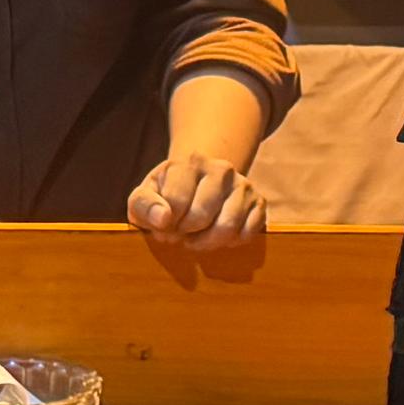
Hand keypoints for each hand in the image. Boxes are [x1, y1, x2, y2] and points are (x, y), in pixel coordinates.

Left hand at [129, 150, 265, 247]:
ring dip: (206, 243)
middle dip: (185, 233)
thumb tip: (163, 220)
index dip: (166, 223)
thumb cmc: (166, 191)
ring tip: (194, 239)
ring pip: (227, 227)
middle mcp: (221, 168)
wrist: (198, 178)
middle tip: (179, 233)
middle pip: (200, 216)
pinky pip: (247, 233)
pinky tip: (215, 235)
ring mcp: (243, 185)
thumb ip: (144, 205)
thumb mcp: (145, 194)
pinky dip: (229, 243)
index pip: (176, 202)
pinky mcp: (259, 202)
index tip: (164, 224)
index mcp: (189, 161)